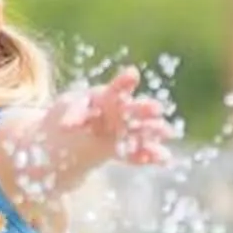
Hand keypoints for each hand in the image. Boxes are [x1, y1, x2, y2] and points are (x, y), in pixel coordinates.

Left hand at [44, 64, 176, 172]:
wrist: (66, 136)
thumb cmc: (68, 113)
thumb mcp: (66, 110)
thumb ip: (72, 115)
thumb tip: (65, 127)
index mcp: (105, 97)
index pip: (116, 89)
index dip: (124, 82)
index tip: (133, 74)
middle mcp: (118, 112)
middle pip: (132, 110)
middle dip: (143, 109)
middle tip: (156, 108)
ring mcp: (123, 131)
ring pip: (139, 130)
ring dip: (151, 131)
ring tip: (166, 131)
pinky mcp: (122, 150)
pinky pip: (135, 153)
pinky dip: (147, 156)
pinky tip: (164, 158)